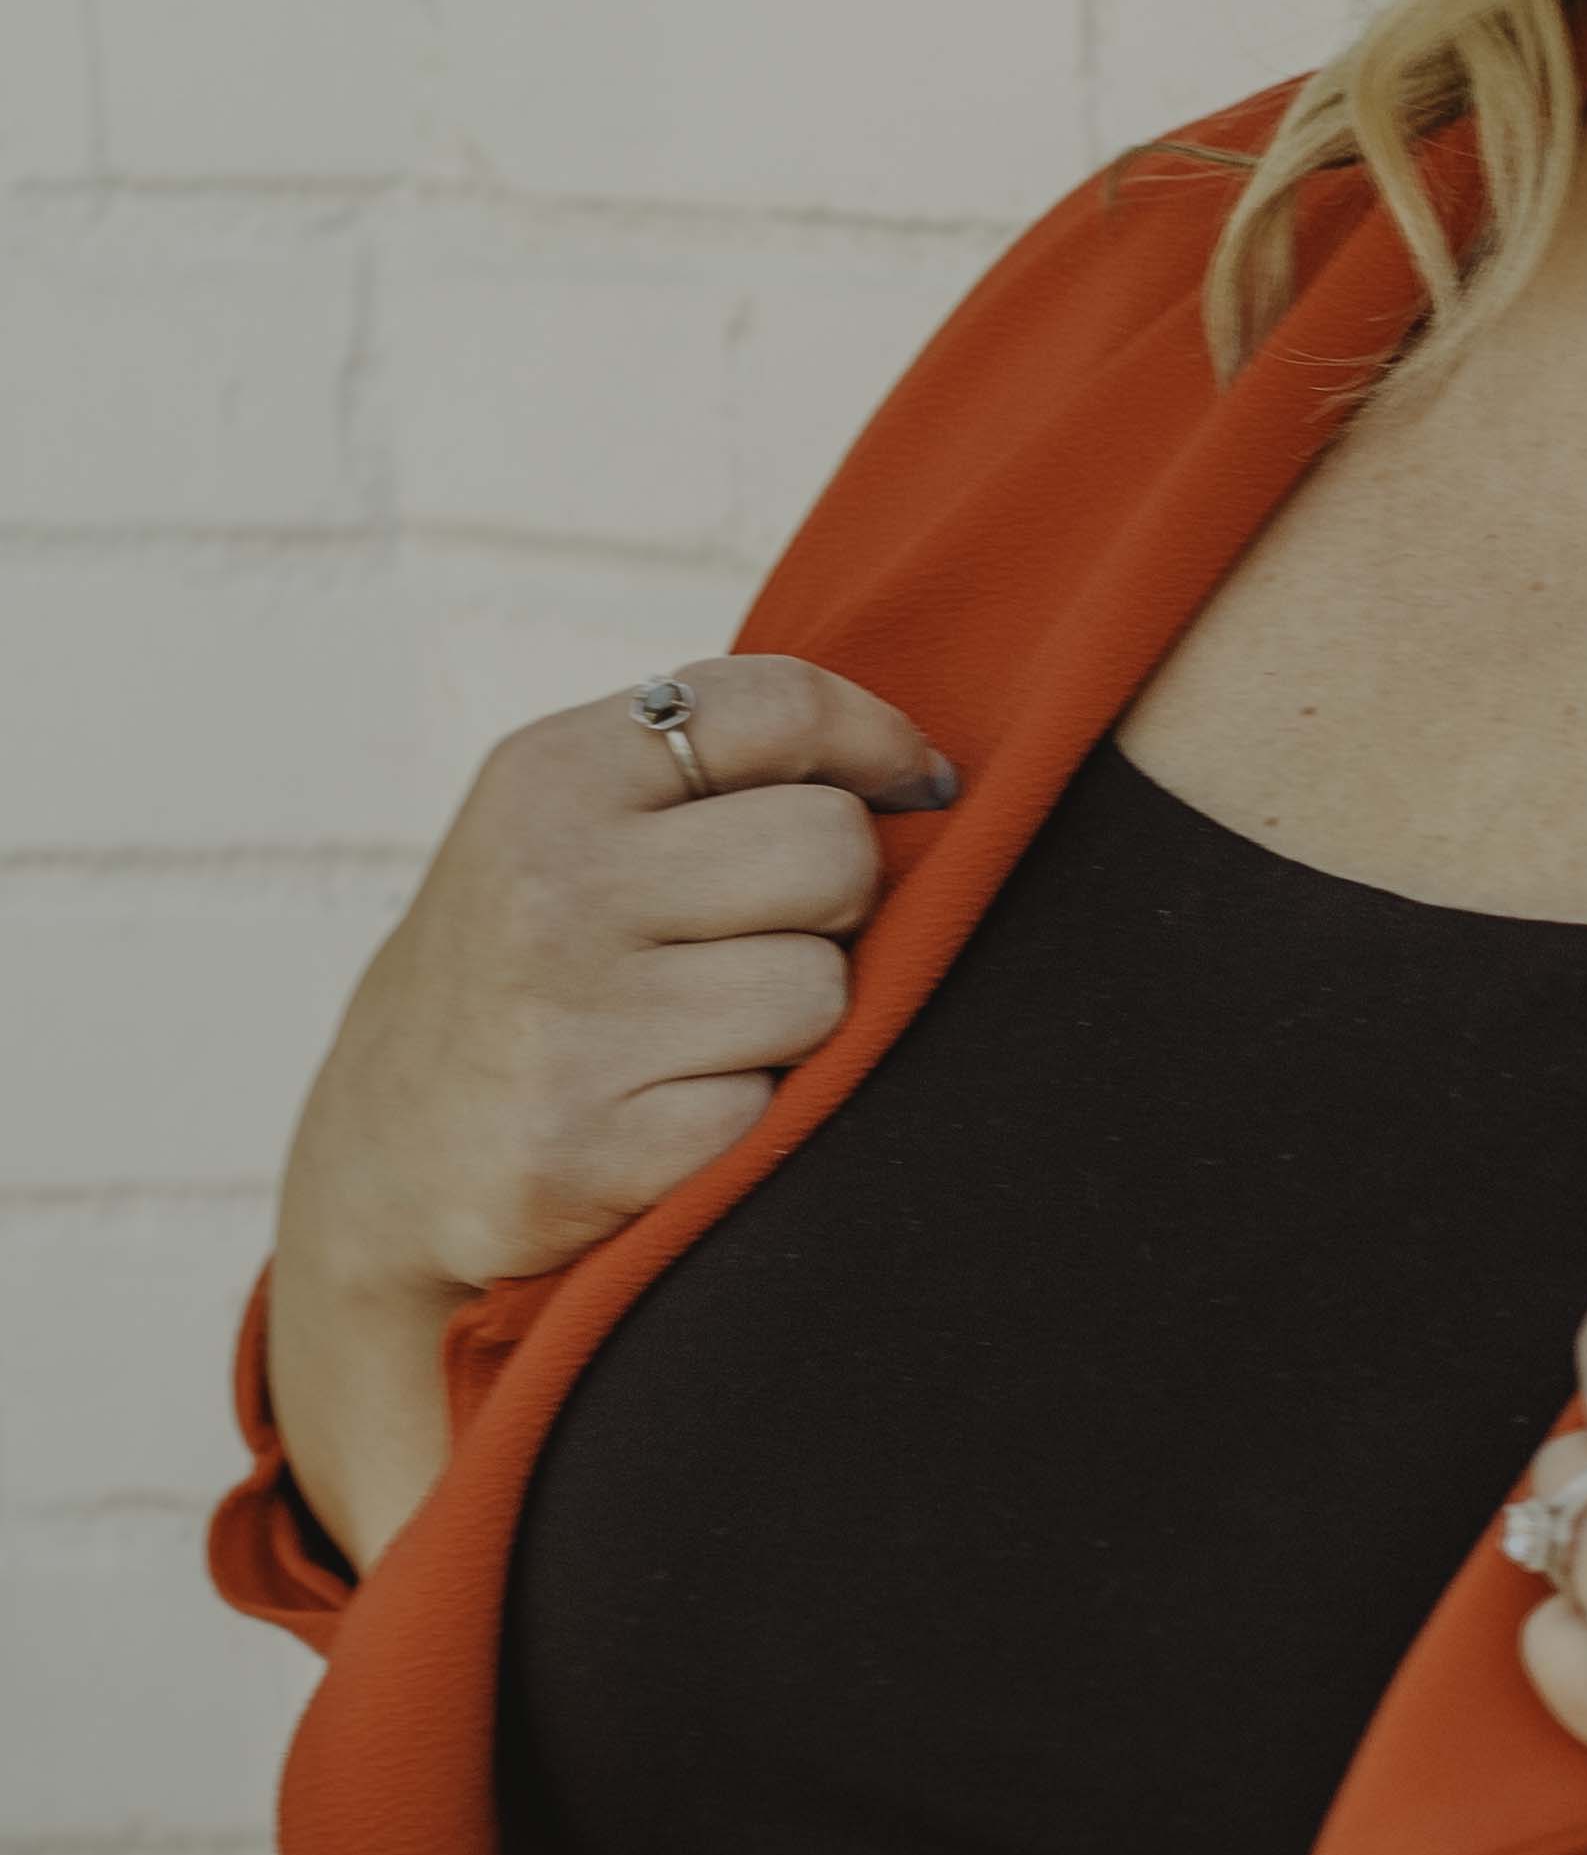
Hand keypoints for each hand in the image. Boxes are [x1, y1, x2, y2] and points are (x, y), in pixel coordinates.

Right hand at [263, 650, 960, 1572]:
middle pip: (835, 850)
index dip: (879, 743)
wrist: (389, 1149)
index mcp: (549, 776)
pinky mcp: (592, 1148)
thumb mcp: (569, 822)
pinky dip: (748, 1116)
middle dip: (834, 903)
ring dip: (792, 1022)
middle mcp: (552, 884)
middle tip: (760, 939)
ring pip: (825, 990)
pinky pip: (778, 1111)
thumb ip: (713, 767)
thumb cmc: (533, 961)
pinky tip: (666, 1110)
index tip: (914, 787)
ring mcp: (569, 1019)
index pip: (778, 705)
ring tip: (697, 1033)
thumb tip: (929, 772)